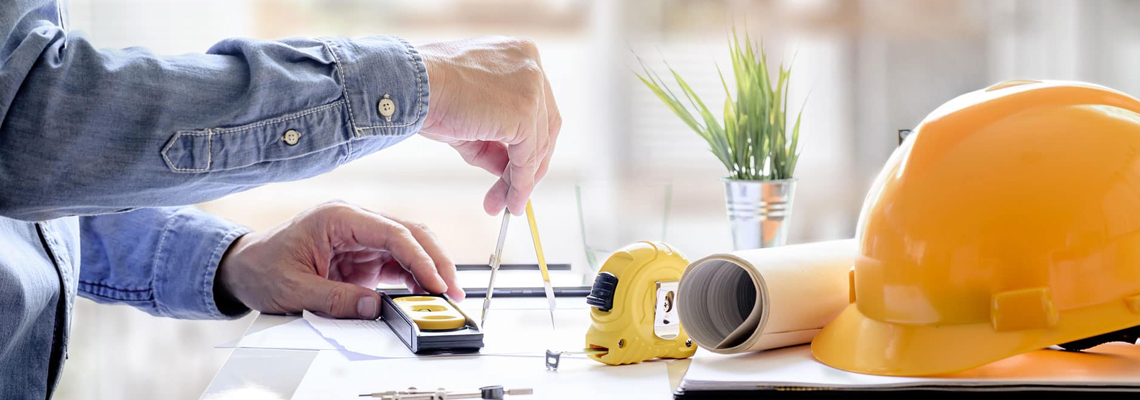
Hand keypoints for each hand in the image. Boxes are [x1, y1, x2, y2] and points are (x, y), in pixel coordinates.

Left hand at [215, 201, 463, 318]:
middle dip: (436, 260)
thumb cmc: (262, 267)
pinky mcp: (363, 254)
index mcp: (338, 218)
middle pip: (410, 234)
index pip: (393, 232)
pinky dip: (415, 277)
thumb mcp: (295, 290)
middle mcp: (355, 222)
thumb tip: (374, 308)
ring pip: (410, 246)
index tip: (437, 281)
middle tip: (453, 290)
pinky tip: (424, 293)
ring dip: (430, 269)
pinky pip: (398, 262)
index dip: (421, 258)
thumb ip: (336, 299)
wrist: (243, 267)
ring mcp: (362, 238)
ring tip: (445, 296)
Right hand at [417, 37, 561, 215]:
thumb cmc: (429, 94)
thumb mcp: (471, 117)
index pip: (537, 108)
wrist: (410, 85)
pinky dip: (521, 182)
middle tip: (514, 195)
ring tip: (506, 204)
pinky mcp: (526, 111)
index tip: (517, 170)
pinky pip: (528, 157)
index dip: (529, 143)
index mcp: (520, 56)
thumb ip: (495, 140)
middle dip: (529, 165)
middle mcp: (532, 65)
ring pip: (537, 145)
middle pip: (545, 126)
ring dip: (522, 180)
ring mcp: (532, 86)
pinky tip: (510, 200)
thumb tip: (512, 172)